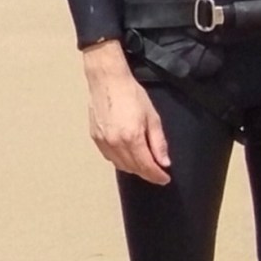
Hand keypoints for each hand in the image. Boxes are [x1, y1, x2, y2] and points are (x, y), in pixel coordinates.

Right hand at [83, 41, 169, 182]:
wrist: (108, 81)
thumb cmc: (131, 94)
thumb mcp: (152, 117)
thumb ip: (158, 142)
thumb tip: (164, 162)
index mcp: (132, 137)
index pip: (146, 166)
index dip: (157, 175)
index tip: (165, 179)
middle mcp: (115, 143)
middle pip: (134, 168)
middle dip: (147, 173)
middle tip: (157, 172)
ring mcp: (103, 142)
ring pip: (121, 166)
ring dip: (134, 168)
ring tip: (144, 163)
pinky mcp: (95, 138)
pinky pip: (110, 157)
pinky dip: (120, 161)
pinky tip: (127, 155)